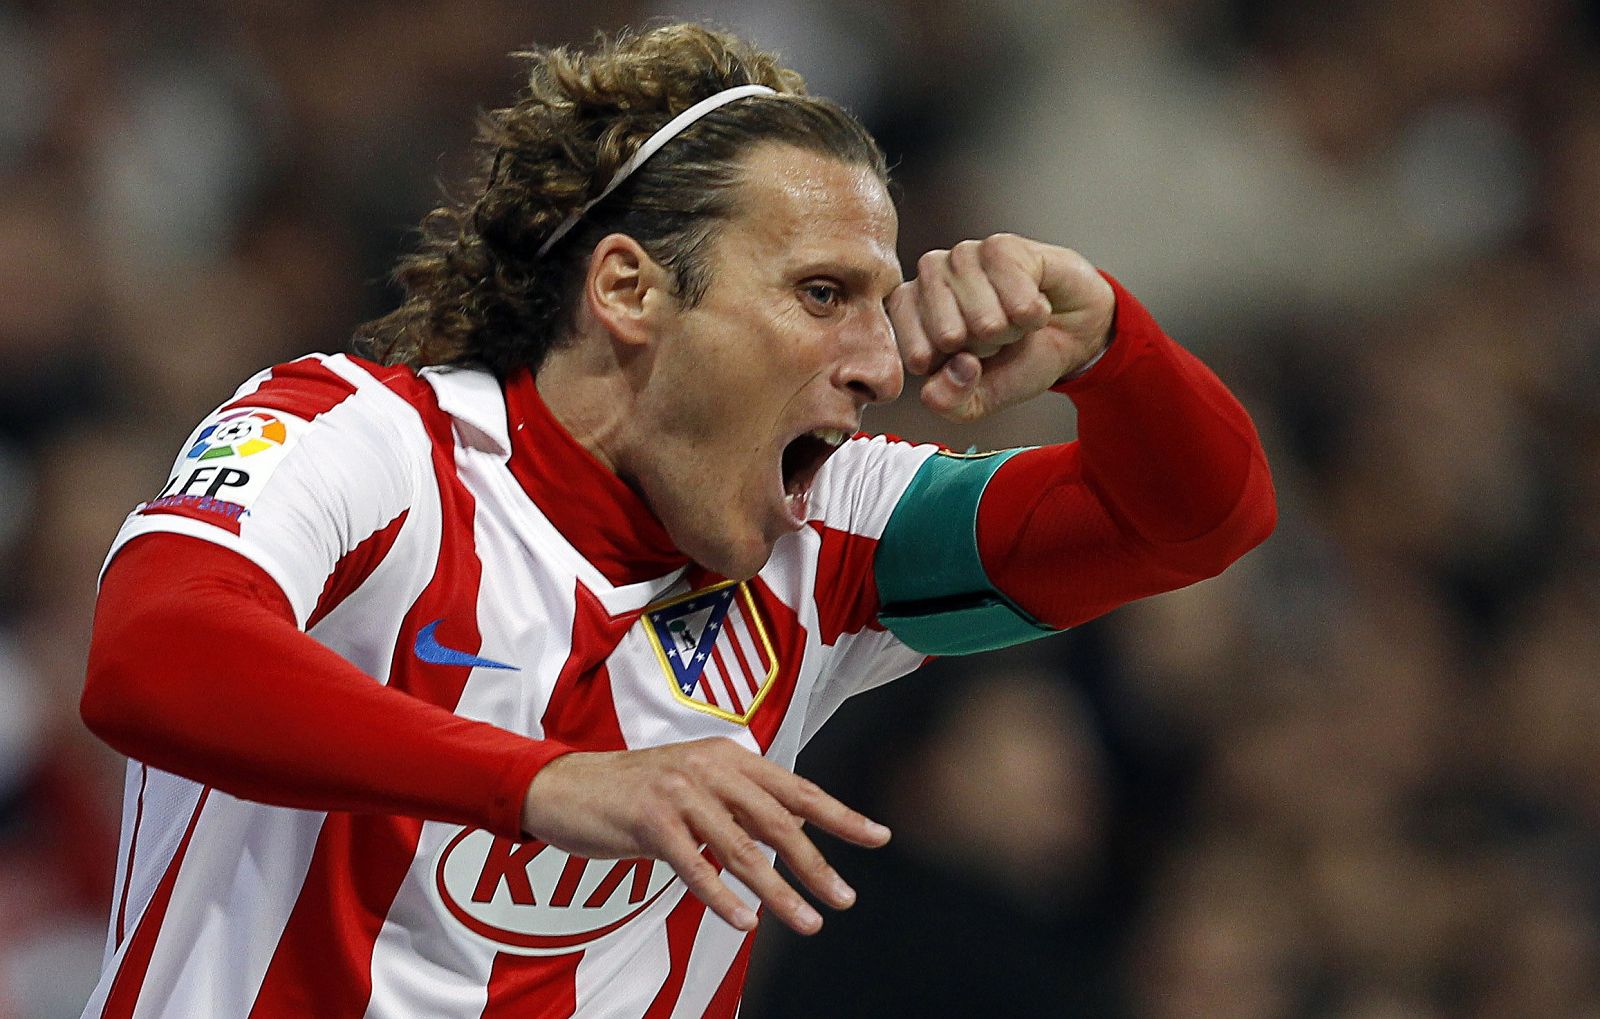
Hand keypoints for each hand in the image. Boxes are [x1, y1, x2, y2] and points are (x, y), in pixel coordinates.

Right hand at [520, 738, 890, 934]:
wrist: (566, 786)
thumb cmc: (636, 792)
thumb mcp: (697, 787)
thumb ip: (744, 804)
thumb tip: (797, 829)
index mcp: (729, 757)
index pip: (796, 788)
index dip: (840, 814)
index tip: (878, 837)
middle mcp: (710, 768)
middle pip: (776, 821)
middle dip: (815, 863)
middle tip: (844, 897)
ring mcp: (679, 792)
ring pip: (740, 849)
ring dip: (777, 891)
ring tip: (806, 921)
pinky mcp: (649, 820)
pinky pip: (693, 865)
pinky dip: (722, 897)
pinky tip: (745, 921)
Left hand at [888, 234, 1114, 420]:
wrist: (1073, 335)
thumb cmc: (1018, 358)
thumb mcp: (979, 399)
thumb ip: (950, 402)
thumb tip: (947, 376)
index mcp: (910, 313)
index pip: (915, 355)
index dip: (953, 370)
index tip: (969, 359)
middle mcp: (929, 278)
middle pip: (948, 336)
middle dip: (984, 349)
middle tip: (997, 337)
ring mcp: (962, 256)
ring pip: (983, 318)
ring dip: (1011, 330)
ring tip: (1015, 320)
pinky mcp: (999, 246)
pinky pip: (1015, 299)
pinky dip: (1033, 315)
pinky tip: (1035, 305)